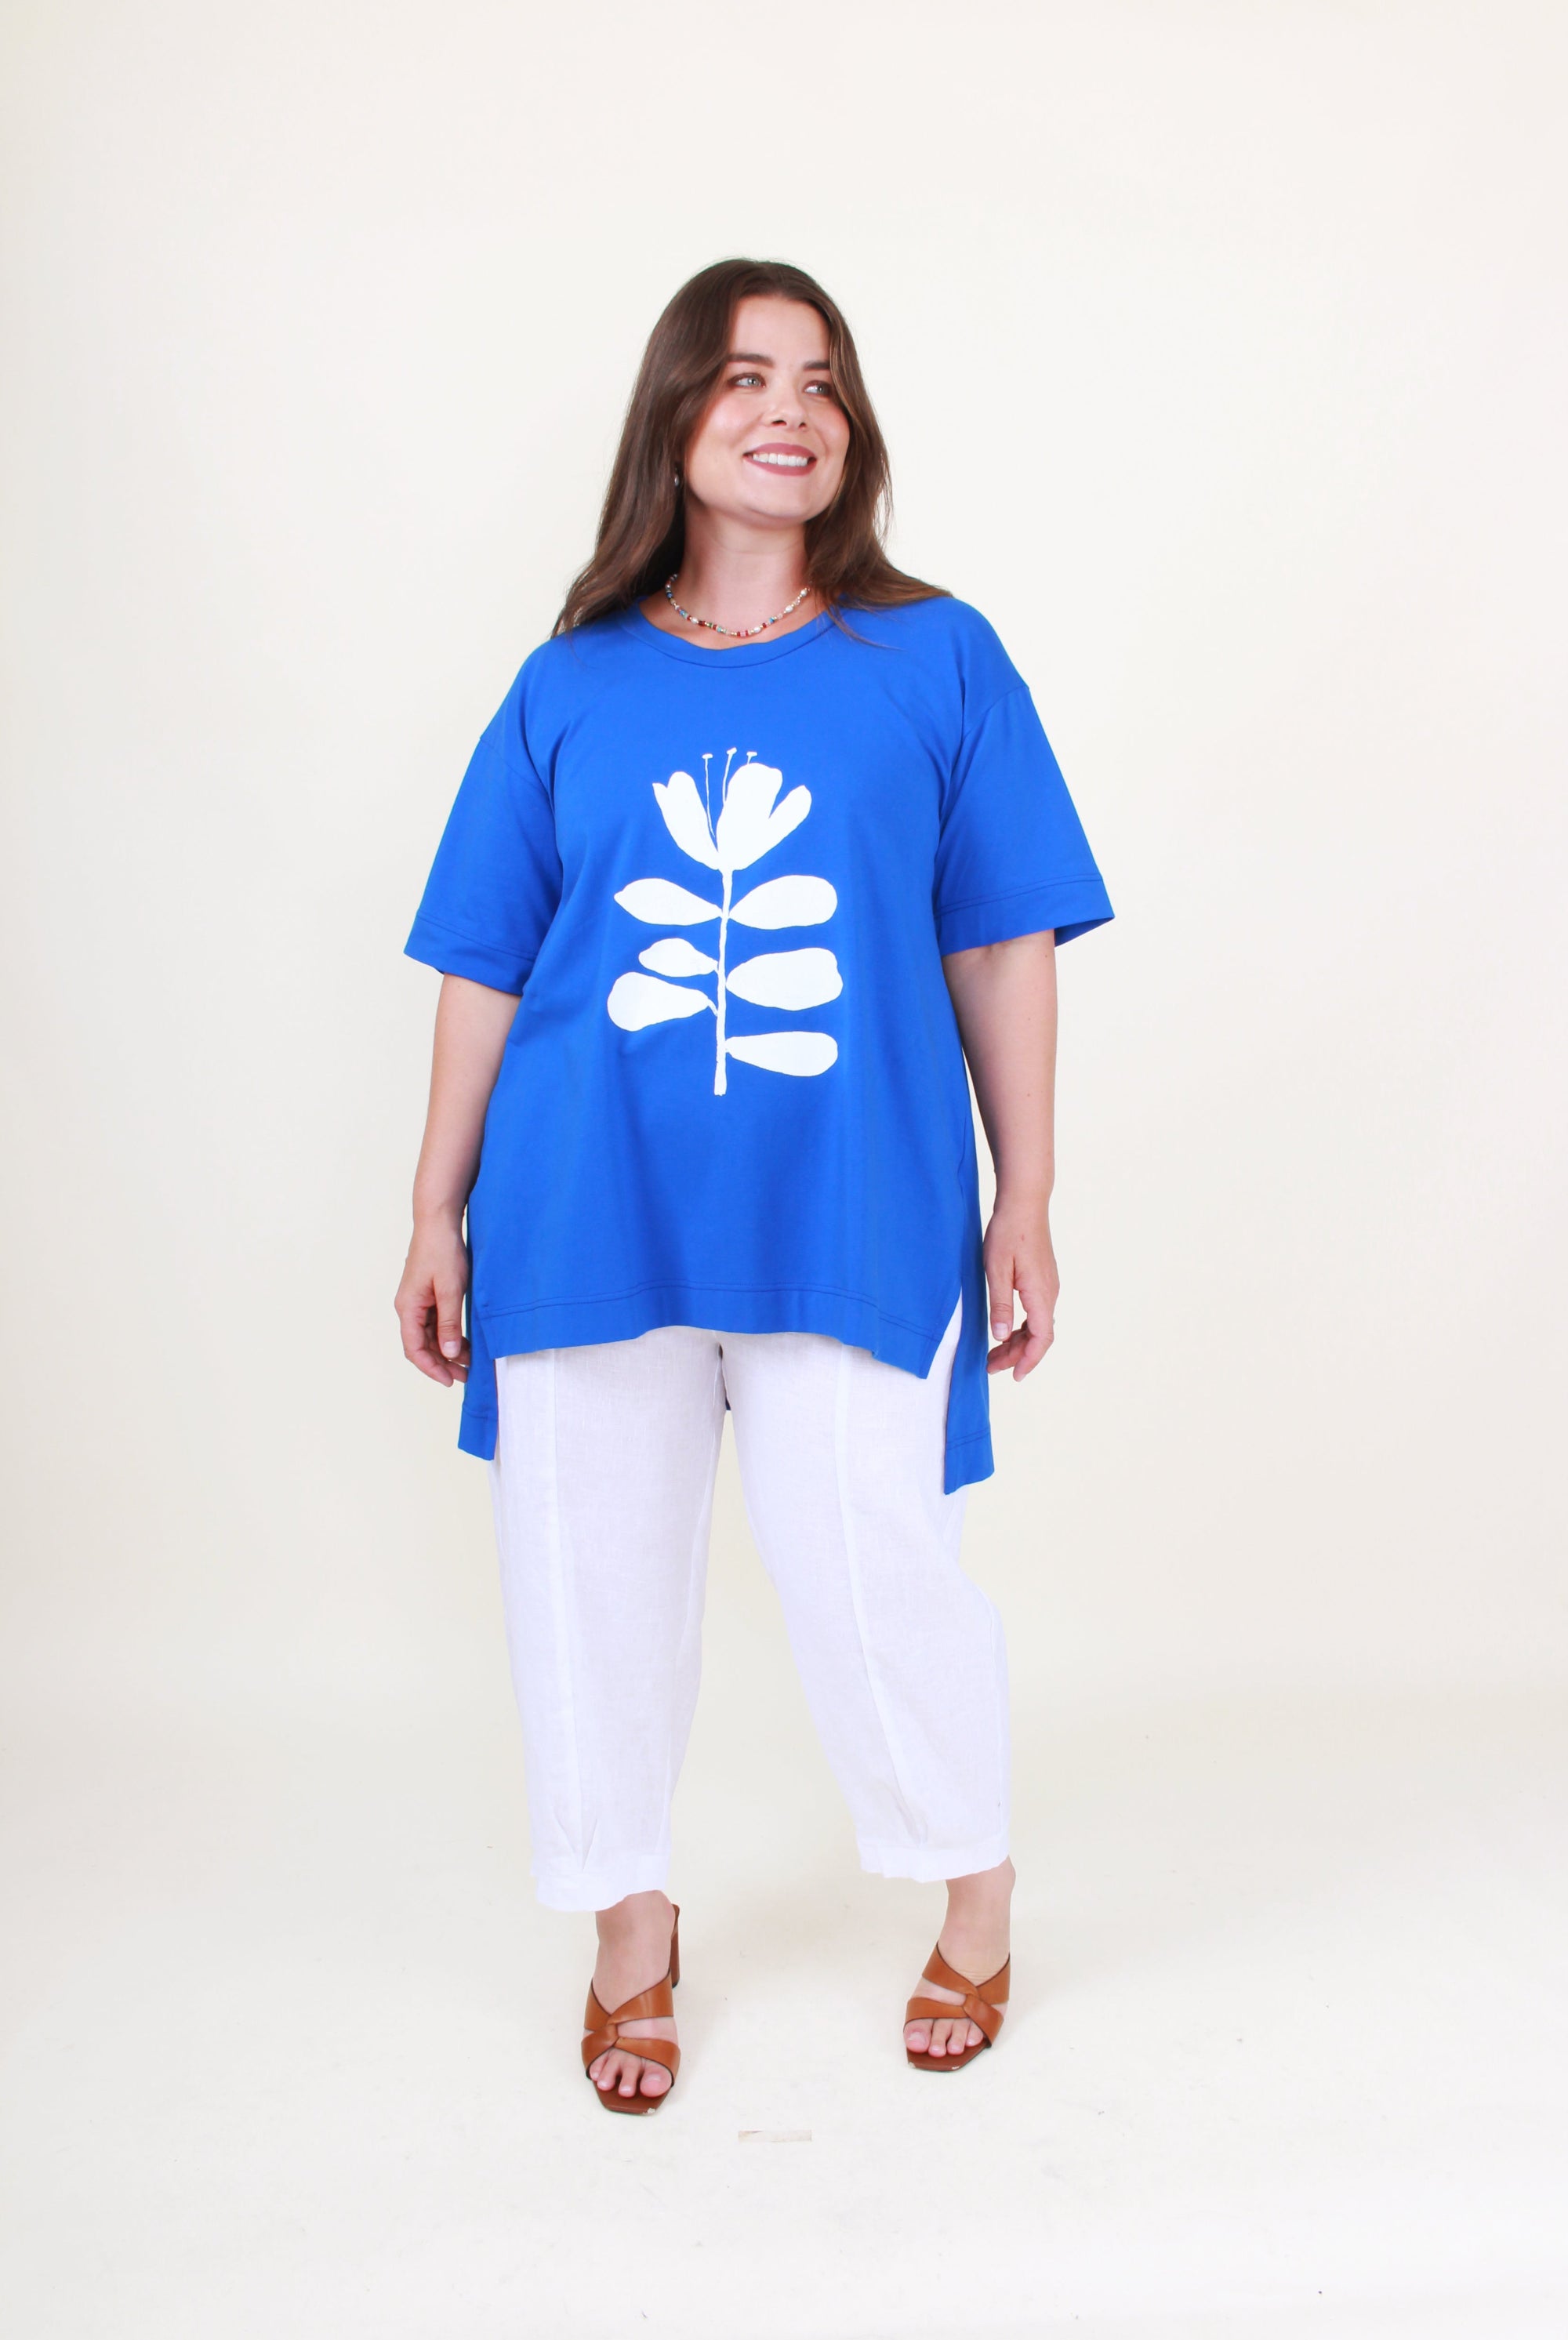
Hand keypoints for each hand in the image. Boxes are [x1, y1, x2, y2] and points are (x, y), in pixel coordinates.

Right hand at [395, 1215, 470, 1384]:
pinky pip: (435, 1322)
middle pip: (422, 1345)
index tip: (449, 1380)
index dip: (431, 1368)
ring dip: (447, 1350)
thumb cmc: (442, 1251)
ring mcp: (417, 1301)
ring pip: (430, 1335)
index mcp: (408, 1308)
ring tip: (469, 1362)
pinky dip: (449, 1334)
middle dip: (442, 1363)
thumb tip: (447, 1353)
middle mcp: (409, 1307)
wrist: (438, 1221)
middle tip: (464, 1376)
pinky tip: (464, 1341)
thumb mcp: (450, 1289)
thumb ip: (449, 1322)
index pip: (415, 1349)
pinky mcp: (427, 1295)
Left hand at [983, 1195, 1057, 1378]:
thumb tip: (1000, 1336)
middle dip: (1017, 1356)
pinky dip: (1022, 1327)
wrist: (1024, 1203)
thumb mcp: (996, 1269)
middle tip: (990, 1367)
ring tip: (994, 1353)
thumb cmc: (1008, 1232)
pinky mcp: (1043, 1279)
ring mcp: (1048, 1286)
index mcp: (1040, 1294)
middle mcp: (1050, 1293)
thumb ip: (1000, 1304)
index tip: (1014, 1376)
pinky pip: (1036, 1312)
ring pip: (1038, 1325)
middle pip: (1039, 1336)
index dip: (1028, 1360)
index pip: (1041, 1339)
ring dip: (1018, 1342)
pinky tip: (1005, 1329)